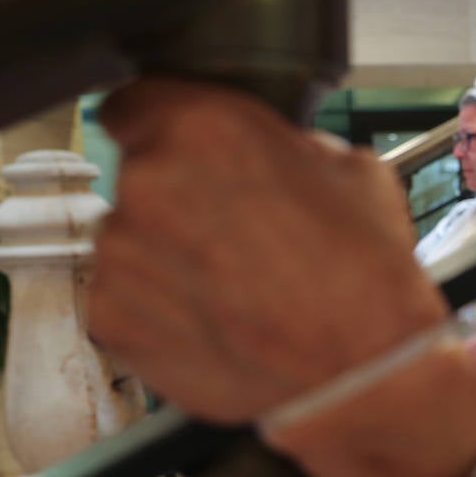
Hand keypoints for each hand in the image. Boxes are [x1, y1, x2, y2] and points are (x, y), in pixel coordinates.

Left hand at [90, 79, 475, 476]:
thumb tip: (263, 153)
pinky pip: (123, 297)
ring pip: (128, 238)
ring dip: (166, 253)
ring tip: (228, 286)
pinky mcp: (110, 318)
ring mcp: (119, 254)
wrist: (359, 375)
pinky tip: (212, 320)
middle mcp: (146, 181)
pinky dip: (157, 307)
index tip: (184, 152)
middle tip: (232, 233)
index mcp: (202, 127)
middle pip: (138, 175)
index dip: (163, 127)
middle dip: (178, 198)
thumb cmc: (365, 274)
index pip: (134, 101)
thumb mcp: (352, 170)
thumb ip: (284, 147)